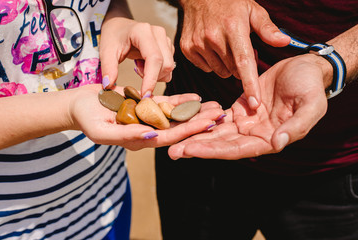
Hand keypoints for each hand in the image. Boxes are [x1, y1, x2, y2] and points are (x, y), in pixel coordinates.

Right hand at [70, 84, 224, 150]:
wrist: (78, 105)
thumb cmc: (86, 119)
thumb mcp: (101, 130)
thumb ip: (126, 135)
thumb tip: (152, 136)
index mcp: (139, 141)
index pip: (169, 138)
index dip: (189, 131)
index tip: (208, 124)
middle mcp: (147, 131)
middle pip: (178, 128)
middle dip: (199, 122)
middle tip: (221, 114)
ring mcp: (148, 118)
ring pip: (175, 116)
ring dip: (195, 112)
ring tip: (215, 106)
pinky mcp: (145, 105)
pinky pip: (166, 104)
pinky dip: (181, 101)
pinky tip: (196, 97)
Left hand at [100, 16, 174, 96]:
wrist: (119, 27)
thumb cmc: (113, 37)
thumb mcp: (106, 51)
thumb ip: (108, 68)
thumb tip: (108, 85)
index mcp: (142, 31)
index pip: (154, 58)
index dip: (151, 78)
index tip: (144, 95)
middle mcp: (158, 33)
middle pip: (165, 65)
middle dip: (152, 76)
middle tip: (136, 69)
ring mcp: (165, 39)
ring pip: (169, 68)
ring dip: (154, 75)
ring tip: (140, 65)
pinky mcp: (168, 46)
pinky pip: (169, 68)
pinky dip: (157, 72)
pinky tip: (145, 63)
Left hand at [168, 54, 327, 158]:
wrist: (306, 68)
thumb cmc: (311, 86)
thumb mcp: (311, 105)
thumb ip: (296, 127)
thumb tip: (277, 144)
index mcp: (269, 139)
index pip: (237, 149)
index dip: (213, 150)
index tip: (190, 149)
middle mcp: (254, 135)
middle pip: (220, 144)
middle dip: (196, 147)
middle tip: (171, 150)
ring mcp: (245, 122)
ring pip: (215, 131)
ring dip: (194, 134)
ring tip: (171, 136)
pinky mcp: (239, 108)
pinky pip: (217, 115)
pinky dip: (202, 117)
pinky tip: (184, 118)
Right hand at [179, 0, 290, 108]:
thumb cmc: (230, 3)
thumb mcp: (252, 10)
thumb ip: (267, 29)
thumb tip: (285, 41)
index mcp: (233, 28)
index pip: (244, 62)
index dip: (250, 85)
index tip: (254, 104)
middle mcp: (213, 37)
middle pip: (233, 70)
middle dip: (241, 67)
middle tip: (241, 50)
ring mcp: (198, 44)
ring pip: (220, 71)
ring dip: (226, 65)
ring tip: (226, 47)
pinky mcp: (187, 49)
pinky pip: (206, 67)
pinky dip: (212, 62)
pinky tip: (212, 48)